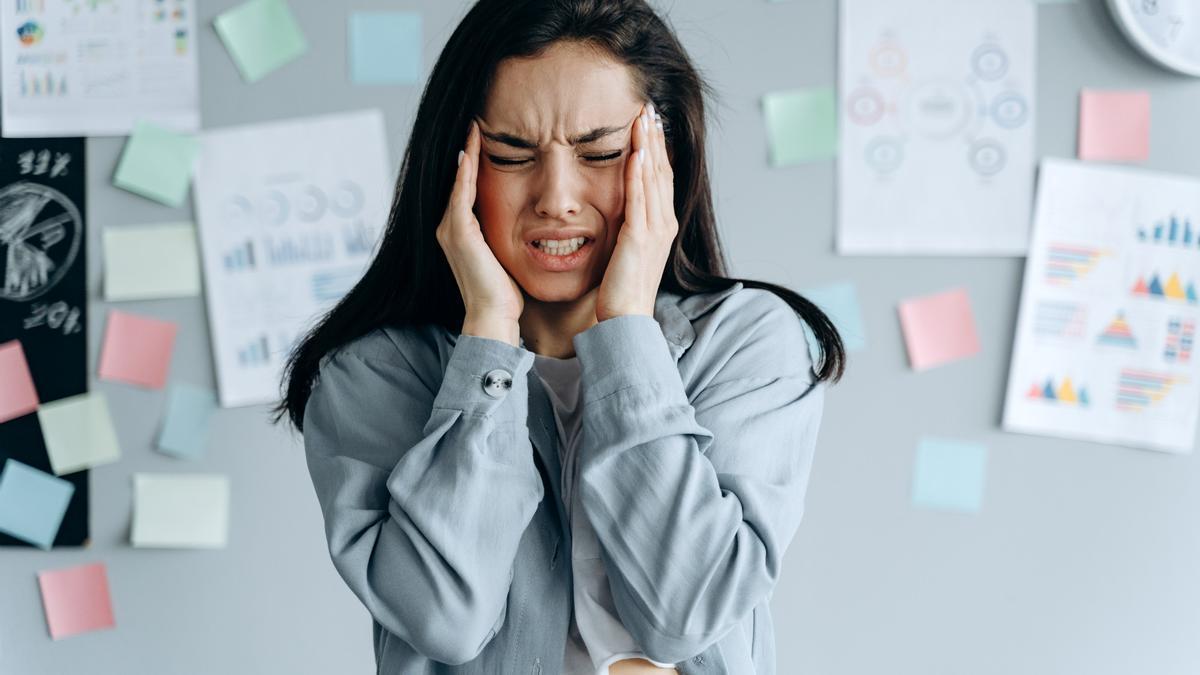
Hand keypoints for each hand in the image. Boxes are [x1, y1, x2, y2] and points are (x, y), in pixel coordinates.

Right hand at [436, 119, 523, 326]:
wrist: (493, 318)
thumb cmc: (505, 295)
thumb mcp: (507, 259)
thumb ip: (509, 239)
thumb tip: (530, 230)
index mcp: (462, 233)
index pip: (468, 189)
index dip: (475, 164)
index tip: (485, 138)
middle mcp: (450, 228)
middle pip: (459, 180)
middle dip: (468, 152)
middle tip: (475, 122)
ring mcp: (451, 229)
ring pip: (458, 182)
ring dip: (467, 153)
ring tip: (474, 127)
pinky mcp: (459, 233)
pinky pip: (462, 193)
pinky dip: (466, 171)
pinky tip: (472, 151)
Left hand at [595, 101, 677, 322]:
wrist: (625, 319)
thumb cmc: (621, 290)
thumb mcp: (628, 250)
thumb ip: (629, 226)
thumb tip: (621, 209)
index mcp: (662, 225)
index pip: (661, 177)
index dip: (657, 147)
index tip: (650, 121)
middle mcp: (664, 223)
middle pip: (662, 170)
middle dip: (656, 137)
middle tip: (649, 106)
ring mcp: (654, 230)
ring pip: (654, 178)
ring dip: (649, 145)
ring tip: (644, 117)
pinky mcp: (639, 238)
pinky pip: (639, 198)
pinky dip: (638, 173)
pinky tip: (636, 152)